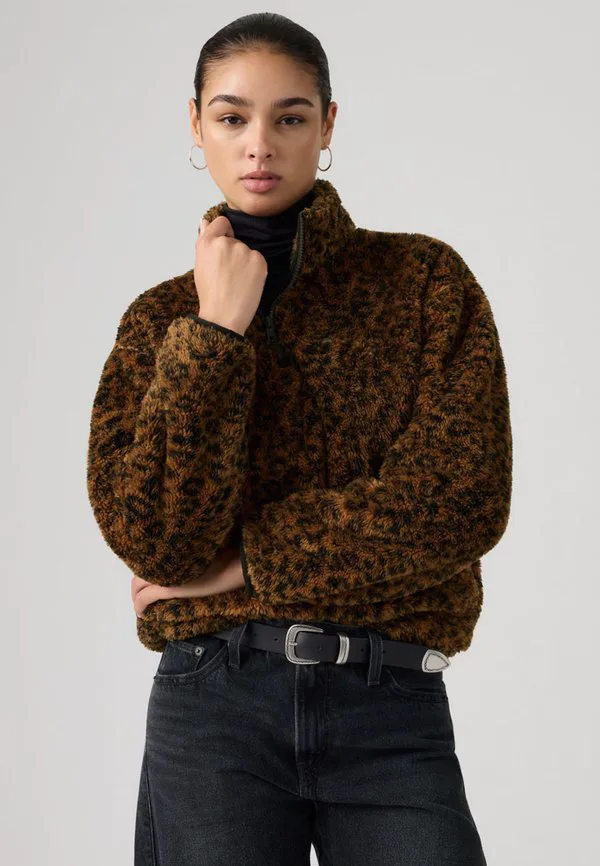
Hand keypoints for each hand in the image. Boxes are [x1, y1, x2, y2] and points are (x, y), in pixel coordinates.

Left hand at [131, 548, 245, 617]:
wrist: (235, 565)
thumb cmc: (227, 555)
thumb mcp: (204, 551)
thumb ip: (188, 554)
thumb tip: (181, 559)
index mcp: (172, 546)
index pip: (149, 558)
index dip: (145, 571)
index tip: (148, 581)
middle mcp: (164, 557)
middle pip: (140, 571)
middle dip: (138, 585)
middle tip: (141, 596)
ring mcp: (164, 572)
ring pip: (138, 584)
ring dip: (137, 595)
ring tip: (142, 606)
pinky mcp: (167, 587)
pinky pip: (145, 598)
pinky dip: (139, 606)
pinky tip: (142, 613)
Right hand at [194, 216, 266, 335]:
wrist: (223, 316)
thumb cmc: (210, 294)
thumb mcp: (200, 265)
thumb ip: (203, 240)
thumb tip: (204, 222)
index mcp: (208, 242)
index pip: (222, 222)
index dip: (223, 233)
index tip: (223, 249)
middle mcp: (225, 242)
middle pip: (234, 239)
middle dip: (232, 252)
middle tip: (227, 274)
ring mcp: (243, 250)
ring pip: (246, 251)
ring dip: (244, 261)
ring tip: (236, 281)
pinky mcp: (258, 260)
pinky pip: (257, 259)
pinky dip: (254, 269)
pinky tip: (246, 283)